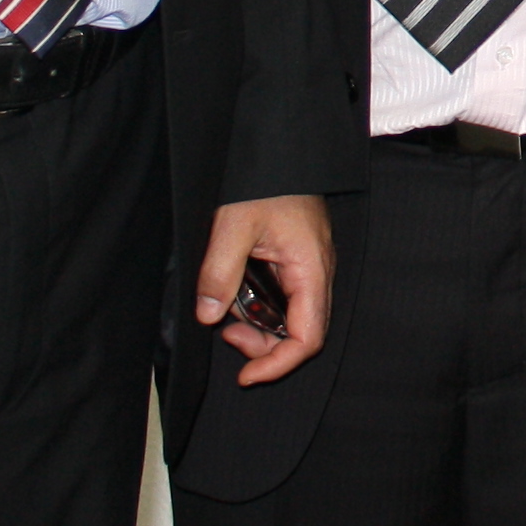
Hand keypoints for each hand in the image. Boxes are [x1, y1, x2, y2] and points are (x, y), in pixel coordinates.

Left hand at [194, 196, 331, 385]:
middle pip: (300, 333)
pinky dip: (258, 304)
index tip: (246, 375)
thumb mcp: (233, 225)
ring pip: (290, 317)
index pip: (308, 337)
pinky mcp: (295, 261)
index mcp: (311, 269)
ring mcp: (308, 267)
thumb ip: (219, 273)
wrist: (280, 150)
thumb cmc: (267, 180)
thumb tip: (209, 316)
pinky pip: (282, 297)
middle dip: (262, 345)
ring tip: (224, 306)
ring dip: (257, 323)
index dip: (278, 364)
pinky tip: (235, 289)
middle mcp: (316, 273)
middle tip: (225, 333)